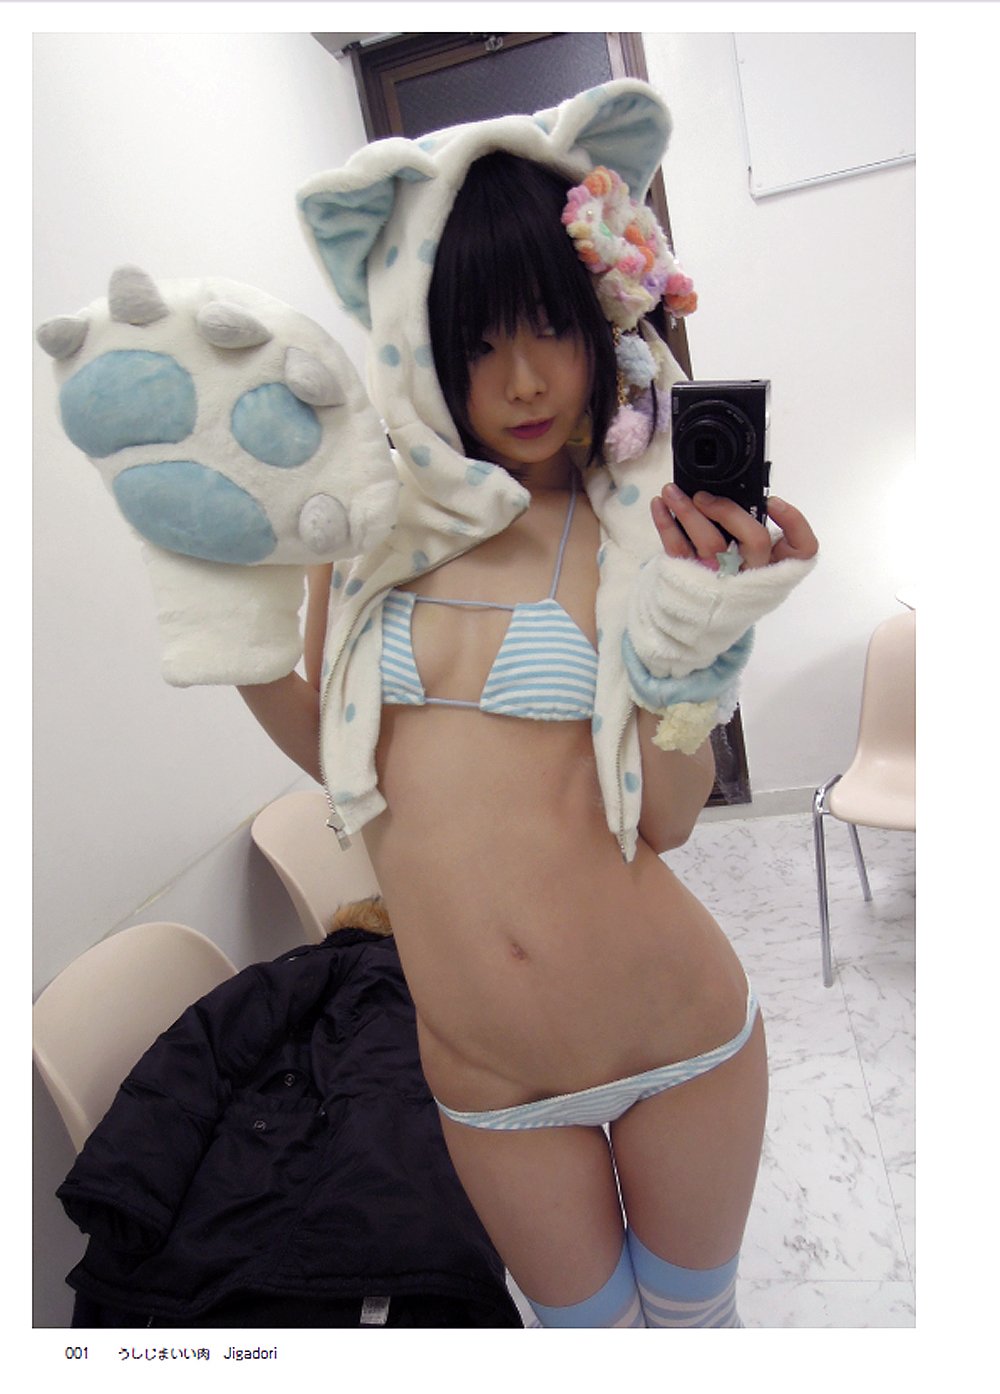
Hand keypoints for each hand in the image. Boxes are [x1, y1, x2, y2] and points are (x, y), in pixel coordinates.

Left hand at [650, 484, 817, 569]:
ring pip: (711, 544)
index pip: (803, 549)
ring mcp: (722, 578)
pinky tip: (659, 505)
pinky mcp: (691, 578)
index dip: (795, 523)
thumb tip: (727, 491)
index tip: (773, 502)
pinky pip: (678, 549)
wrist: (696, 620)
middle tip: (704, 496)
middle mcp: (753, 573)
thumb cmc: (725, 579)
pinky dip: (665, 523)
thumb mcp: (747, 557)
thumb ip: (747, 530)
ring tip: (672, 491)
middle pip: (755, 541)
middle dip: (730, 511)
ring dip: (688, 511)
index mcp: (774, 565)